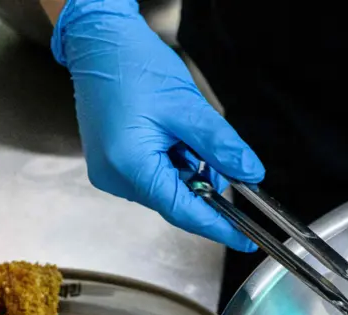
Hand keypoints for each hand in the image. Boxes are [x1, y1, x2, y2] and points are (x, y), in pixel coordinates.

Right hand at [51, 0, 264, 250]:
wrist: (98, 42)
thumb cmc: (131, 64)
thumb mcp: (187, 106)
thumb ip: (220, 145)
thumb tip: (248, 173)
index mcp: (129, 166)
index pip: (183, 211)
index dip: (219, 227)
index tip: (245, 239)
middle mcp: (114, 177)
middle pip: (174, 200)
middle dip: (202, 181)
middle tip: (211, 148)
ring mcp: (109, 173)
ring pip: (165, 187)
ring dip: (186, 167)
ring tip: (182, 129)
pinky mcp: (111, 163)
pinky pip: (151, 175)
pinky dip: (170, 161)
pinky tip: (170, 134)